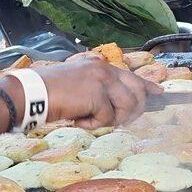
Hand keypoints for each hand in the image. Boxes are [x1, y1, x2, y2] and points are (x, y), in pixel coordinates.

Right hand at [8, 56, 159, 130]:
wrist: (32, 93)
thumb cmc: (50, 92)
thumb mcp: (79, 84)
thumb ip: (98, 89)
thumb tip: (115, 105)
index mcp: (101, 66)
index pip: (132, 76)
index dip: (148, 87)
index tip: (160, 94)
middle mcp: (105, 70)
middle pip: (137, 92)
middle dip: (134, 111)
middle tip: (118, 121)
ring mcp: (102, 81)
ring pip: (127, 106)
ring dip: (112, 120)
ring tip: (92, 120)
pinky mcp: (97, 95)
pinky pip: (108, 117)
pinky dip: (94, 125)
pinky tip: (79, 121)